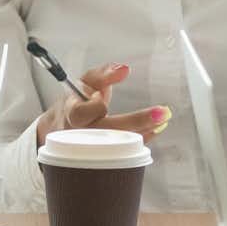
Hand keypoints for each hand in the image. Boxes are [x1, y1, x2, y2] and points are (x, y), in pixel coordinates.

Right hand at [32, 61, 167, 146]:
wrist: (64, 126)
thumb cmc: (76, 102)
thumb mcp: (84, 83)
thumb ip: (103, 74)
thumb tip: (123, 69)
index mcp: (72, 115)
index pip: (84, 113)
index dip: (96, 106)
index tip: (102, 97)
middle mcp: (82, 136)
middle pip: (109, 132)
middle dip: (137, 122)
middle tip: (162, 112)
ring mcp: (94, 149)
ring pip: (120, 145)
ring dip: (145, 132)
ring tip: (162, 121)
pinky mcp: (105, 155)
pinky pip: (126, 151)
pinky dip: (142, 139)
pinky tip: (155, 129)